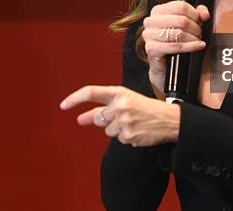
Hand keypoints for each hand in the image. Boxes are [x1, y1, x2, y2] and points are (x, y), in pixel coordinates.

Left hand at [60, 85, 179, 146]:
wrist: (170, 120)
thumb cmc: (147, 108)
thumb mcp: (126, 101)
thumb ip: (102, 110)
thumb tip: (80, 119)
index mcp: (119, 93)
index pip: (91, 92)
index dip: (74, 99)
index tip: (63, 105)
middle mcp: (120, 106)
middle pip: (99, 118)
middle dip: (106, 120)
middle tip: (124, 117)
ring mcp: (123, 122)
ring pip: (108, 131)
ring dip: (117, 129)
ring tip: (134, 123)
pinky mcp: (128, 135)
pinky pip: (119, 139)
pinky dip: (126, 137)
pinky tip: (138, 130)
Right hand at [142, 1, 209, 92]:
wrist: (164, 64)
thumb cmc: (175, 41)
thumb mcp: (186, 24)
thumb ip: (197, 15)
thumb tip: (205, 14)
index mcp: (158, 10)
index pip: (181, 6)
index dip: (194, 14)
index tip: (200, 21)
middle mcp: (150, 21)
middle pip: (181, 20)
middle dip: (195, 28)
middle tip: (200, 34)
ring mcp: (148, 34)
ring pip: (178, 33)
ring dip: (193, 38)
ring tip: (198, 40)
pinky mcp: (151, 48)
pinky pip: (175, 46)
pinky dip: (190, 46)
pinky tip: (198, 46)